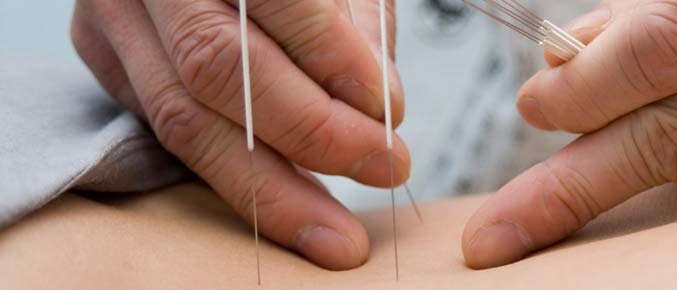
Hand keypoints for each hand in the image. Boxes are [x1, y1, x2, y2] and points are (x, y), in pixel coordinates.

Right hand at [72, 0, 404, 269]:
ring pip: (183, 121)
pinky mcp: (106, 56)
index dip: (333, 62)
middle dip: (311, 135)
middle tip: (382, 168)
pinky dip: (234, 173)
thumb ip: (357, 31)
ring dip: (269, 188)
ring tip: (331, 227)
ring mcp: (116, 17)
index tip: (386, 116)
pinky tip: (286, 198)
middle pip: (218, 71)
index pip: (278, 2)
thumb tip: (376, 111)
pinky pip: (170, 135)